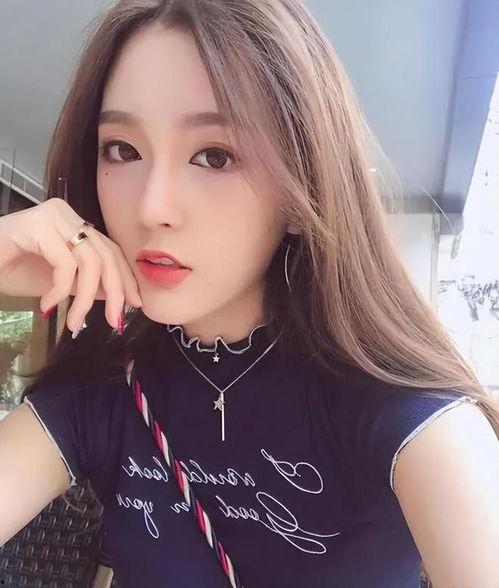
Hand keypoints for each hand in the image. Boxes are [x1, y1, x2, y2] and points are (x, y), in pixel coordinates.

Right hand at [0, 198, 141, 332]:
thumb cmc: (9, 270)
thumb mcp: (58, 282)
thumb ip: (86, 283)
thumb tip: (118, 295)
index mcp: (74, 223)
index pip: (110, 250)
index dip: (125, 278)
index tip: (135, 305)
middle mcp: (65, 214)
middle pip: (105, 255)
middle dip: (115, 292)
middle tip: (114, 321)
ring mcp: (51, 216)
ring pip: (89, 261)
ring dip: (86, 299)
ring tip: (74, 322)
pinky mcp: (36, 225)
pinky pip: (64, 264)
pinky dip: (59, 290)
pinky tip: (46, 305)